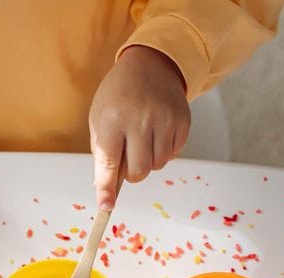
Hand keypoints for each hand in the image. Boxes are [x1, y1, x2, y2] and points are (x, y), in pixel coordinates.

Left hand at [89, 45, 189, 209]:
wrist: (151, 64)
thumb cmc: (119, 95)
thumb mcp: (100, 117)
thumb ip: (102, 152)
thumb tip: (105, 188)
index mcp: (113, 120)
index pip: (109, 162)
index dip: (107, 188)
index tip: (106, 206)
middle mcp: (140, 120)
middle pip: (138, 171)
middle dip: (132, 174)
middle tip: (128, 159)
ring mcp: (164, 120)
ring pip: (158, 165)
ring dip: (148, 161)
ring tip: (142, 140)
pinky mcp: (183, 121)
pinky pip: (174, 154)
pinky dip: (164, 151)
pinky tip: (157, 133)